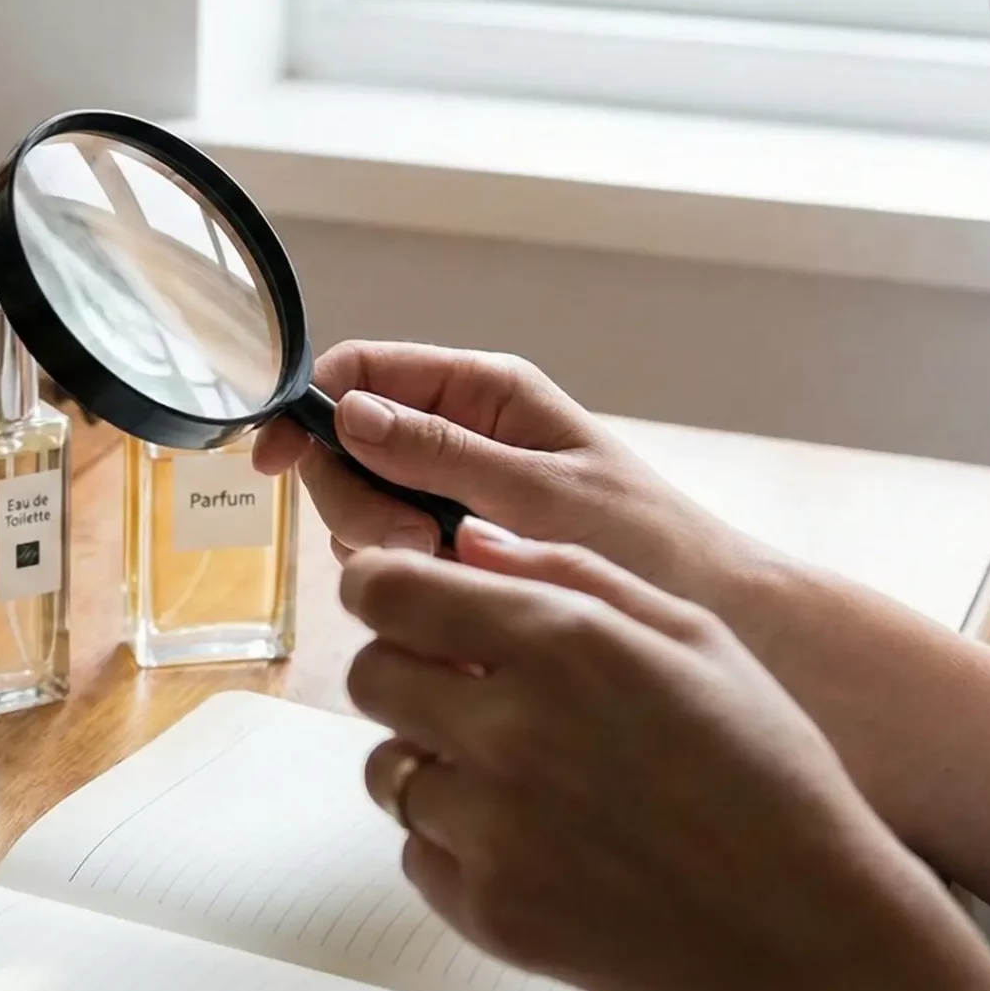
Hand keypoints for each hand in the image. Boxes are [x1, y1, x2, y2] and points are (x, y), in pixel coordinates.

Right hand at [253, 343, 754, 612]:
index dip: (307, 407)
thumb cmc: (650, 544)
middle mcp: (463, 433)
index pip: (362, 373)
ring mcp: (456, 493)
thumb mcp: (539, 492)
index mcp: (486, 392)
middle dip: (358, 494)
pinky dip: (405, 574)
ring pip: (362, 503)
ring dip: (381, 541)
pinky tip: (451, 596)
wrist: (716, 617)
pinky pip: (392, 551)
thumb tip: (349, 413)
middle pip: (347, 444)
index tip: (272, 459)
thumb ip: (440, 452)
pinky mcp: (459, 548)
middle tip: (412, 540)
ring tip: (449, 571)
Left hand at [343, 521, 943, 990]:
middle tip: (470, 693)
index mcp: (561, 643)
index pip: (386, 590)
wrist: (807, 929)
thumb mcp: (697, 637)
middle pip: (369, 677)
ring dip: (433, 764)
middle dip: (407, 672)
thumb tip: (471, 543)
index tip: (400, 601)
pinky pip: (417, 854)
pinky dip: (457, 846)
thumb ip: (573, 576)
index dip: (382, 589)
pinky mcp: (486, 908)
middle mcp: (509, 729)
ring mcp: (490, 827)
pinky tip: (538, 845)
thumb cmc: (766, 771)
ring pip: (388, 770)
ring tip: (522, 781)